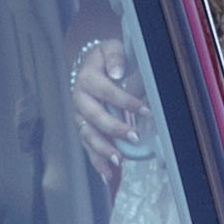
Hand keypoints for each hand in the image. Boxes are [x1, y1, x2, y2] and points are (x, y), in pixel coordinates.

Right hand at [66, 33, 152, 172]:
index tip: (144, 109)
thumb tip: (117, 73)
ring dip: (103, 149)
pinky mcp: (84, 128)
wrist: (89, 64)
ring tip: (119, 161)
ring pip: (88, 135)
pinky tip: (108, 175)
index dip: (124, 100)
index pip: (105, 90)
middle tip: (133, 137)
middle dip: (113, 128)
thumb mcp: (111, 48)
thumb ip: (116, 57)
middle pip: (94, 116)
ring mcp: (80, 116)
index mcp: (86, 78)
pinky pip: (88, 147)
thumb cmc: (104, 58)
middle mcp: (79, 99)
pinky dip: (97, 161)